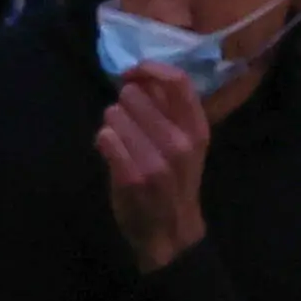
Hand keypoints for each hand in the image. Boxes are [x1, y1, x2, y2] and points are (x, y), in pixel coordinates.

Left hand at [94, 66, 215, 271]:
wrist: (170, 232)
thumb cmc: (175, 181)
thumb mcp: (186, 143)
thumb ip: (169, 109)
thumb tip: (142, 76)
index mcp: (197, 129)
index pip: (176, 80)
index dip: (147, 69)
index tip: (131, 74)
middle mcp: (181, 143)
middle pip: (135, 95)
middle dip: (123, 105)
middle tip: (127, 122)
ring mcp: (157, 162)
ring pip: (114, 115)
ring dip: (112, 124)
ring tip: (121, 141)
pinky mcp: (132, 177)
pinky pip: (105, 138)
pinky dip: (103, 141)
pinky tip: (110, 150)